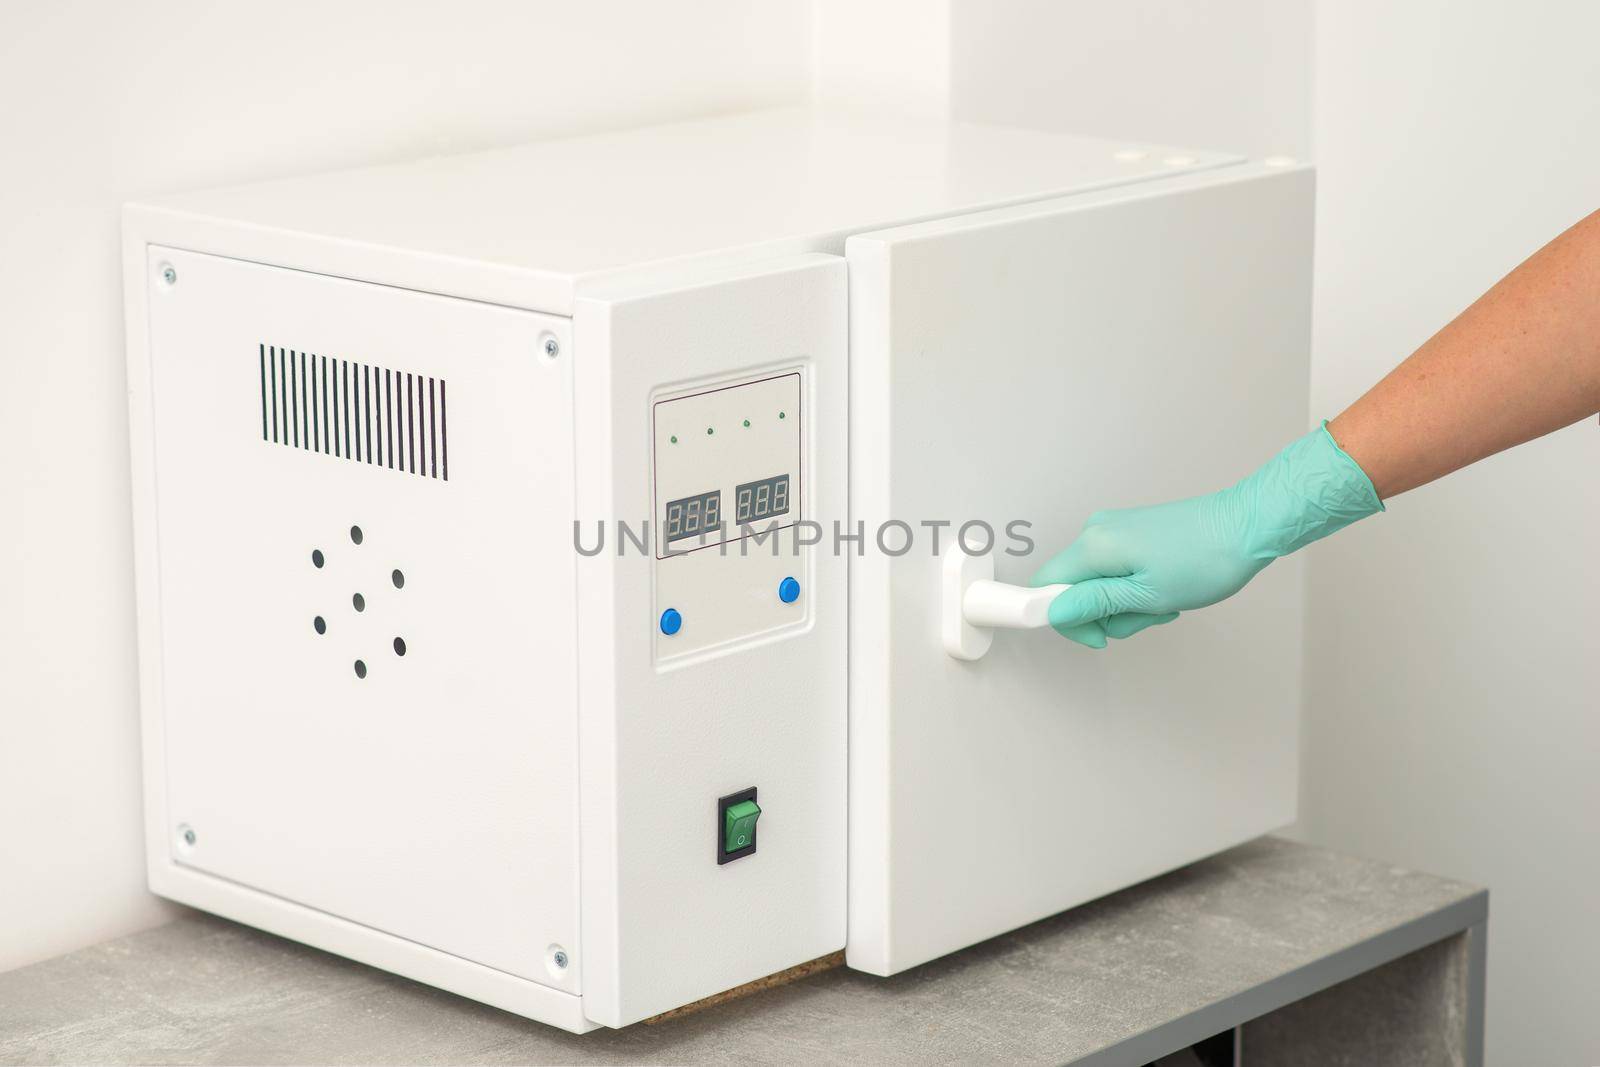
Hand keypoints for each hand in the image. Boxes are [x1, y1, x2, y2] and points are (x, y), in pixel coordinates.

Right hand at [1030, 424, 1383, 648]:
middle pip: (1074, 588)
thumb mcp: (1147, 595)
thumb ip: (1094, 604)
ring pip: (1099, 583)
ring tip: (1166, 602)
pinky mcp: (1134, 531)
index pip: (1045, 587)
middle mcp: (1096, 531)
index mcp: (1093, 546)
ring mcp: (1116, 529)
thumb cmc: (1204, 560)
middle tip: (1149, 616)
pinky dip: (1138, 588)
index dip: (1063, 619)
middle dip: (1106, 614)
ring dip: (1128, 604)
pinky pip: (1118, 570)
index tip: (1100, 638)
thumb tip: (1051, 611)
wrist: (1249, 524)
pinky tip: (1168, 588)